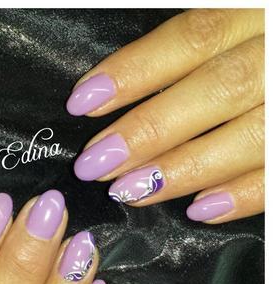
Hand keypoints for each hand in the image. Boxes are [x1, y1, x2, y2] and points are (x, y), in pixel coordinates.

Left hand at [68, 9, 263, 223]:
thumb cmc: (265, 41)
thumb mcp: (240, 22)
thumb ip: (194, 51)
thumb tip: (119, 90)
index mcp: (260, 11)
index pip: (191, 39)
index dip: (134, 72)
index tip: (82, 102)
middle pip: (215, 91)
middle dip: (149, 132)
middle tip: (94, 165)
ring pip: (250, 137)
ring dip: (184, 169)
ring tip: (129, 192)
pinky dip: (245, 195)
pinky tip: (199, 211)